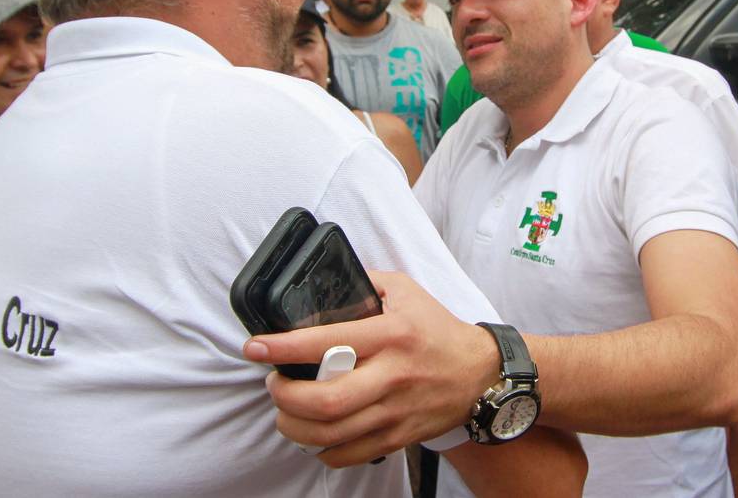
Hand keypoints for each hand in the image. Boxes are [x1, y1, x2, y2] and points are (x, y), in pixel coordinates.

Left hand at [243, 271, 500, 466]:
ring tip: (285, 412)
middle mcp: (392, 374)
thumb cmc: (438, 330)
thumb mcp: (406, 290)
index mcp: (391, 334)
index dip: (284, 347)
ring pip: (333, 433)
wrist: (481, 374)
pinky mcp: (399, 435)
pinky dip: (323, 450)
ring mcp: (395, 410)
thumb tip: (324, 284)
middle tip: (273, 384)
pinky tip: (314, 435)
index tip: (256, 347)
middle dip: (285, 396)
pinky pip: (350, 454)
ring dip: (295, 427)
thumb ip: (366, 283)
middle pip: (327, 400)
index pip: (328, 341)